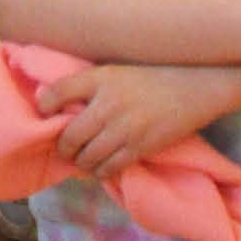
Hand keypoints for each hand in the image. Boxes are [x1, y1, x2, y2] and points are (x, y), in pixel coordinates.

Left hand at [37, 62, 230, 175]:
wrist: (196, 85)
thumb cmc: (154, 74)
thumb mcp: (118, 69)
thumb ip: (91, 84)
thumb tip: (59, 101)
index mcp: (100, 78)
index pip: (56, 93)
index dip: (44, 106)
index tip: (45, 113)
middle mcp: (108, 103)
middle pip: (68, 135)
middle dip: (63, 147)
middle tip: (66, 148)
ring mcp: (124, 128)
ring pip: (86, 157)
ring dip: (80, 162)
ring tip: (83, 159)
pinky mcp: (140, 147)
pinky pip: (109, 168)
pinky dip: (101, 171)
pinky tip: (102, 166)